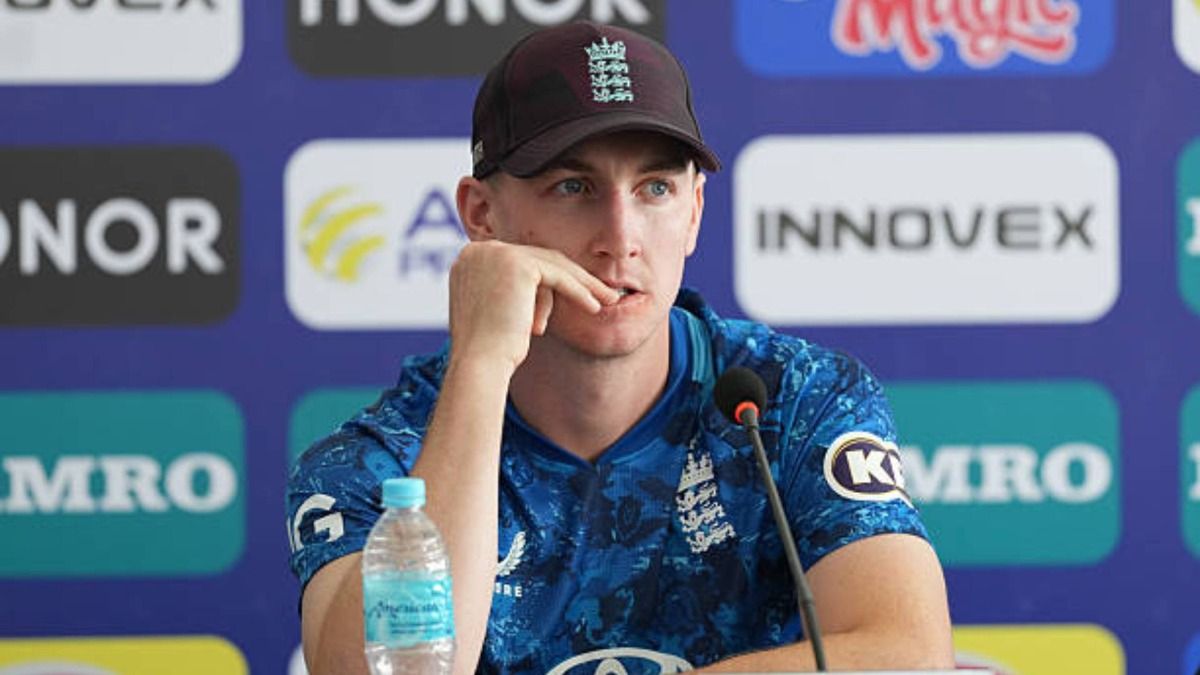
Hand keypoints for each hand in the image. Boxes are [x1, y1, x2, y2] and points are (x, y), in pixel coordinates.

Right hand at [446, 240, 618, 371]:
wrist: (478, 365)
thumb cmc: (488, 351)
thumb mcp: (495, 313)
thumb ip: (508, 292)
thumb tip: (538, 289)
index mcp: (470, 258)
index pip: (521, 262)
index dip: (551, 276)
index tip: (574, 291)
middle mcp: (479, 250)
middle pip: (538, 259)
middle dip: (572, 277)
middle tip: (598, 294)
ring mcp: (496, 253)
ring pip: (552, 265)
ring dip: (582, 283)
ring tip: (606, 300)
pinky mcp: (517, 264)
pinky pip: (558, 276)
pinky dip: (579, 292)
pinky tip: (595, 307)